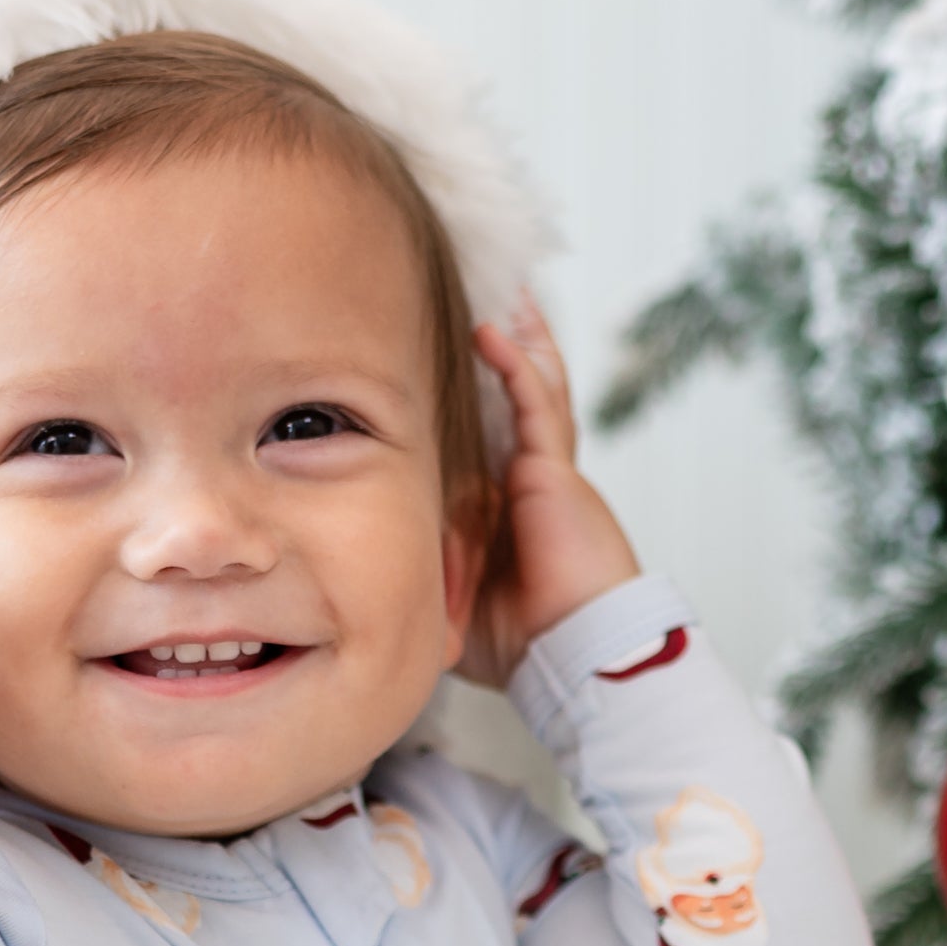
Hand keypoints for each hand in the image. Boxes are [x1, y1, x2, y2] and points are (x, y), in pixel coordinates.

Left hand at [456, 298, 641, 689]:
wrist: (575, 653)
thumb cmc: (524, 642)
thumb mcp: (456, 601)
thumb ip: (427, 574)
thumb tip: (372, 576)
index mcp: (512, 507)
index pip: (493, 434)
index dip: (480, 395)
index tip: (450, 360)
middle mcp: (531, 479)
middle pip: (522, 396)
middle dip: (511, 349)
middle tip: (489, 299)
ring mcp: (547, 470)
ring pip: (535, 387)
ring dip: (520, 338)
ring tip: (504, 291)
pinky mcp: (553, 470)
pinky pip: (534, 404)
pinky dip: (515, 365)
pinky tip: (494, 331)